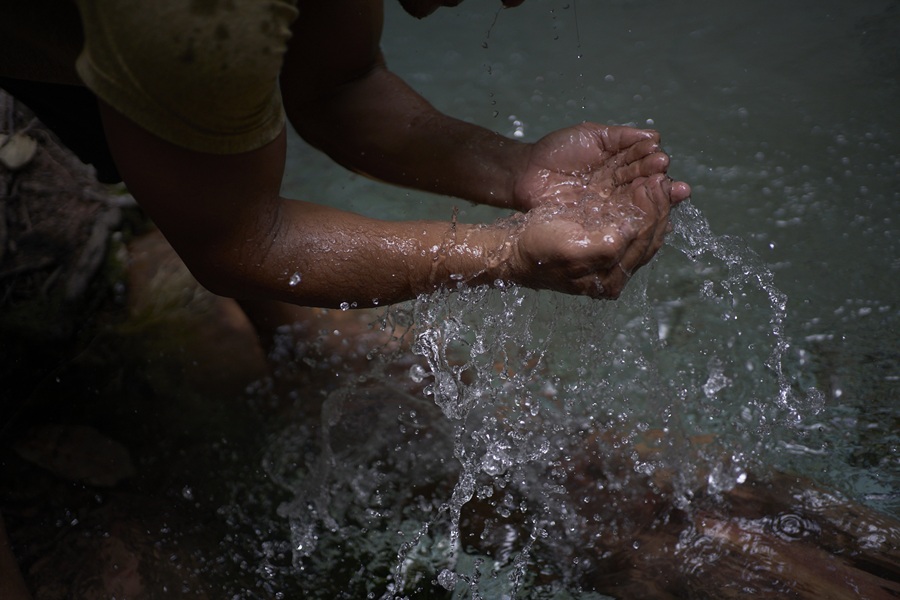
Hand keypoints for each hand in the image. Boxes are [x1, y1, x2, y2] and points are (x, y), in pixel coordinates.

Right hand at [508, 174, 672, 298]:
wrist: (512, 247)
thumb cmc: (537, 250)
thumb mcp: (571, 249)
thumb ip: (606, 245)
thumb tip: (632, 231)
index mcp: (611, 280)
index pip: (645, 244)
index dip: (654, 212)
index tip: (653, 185)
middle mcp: (616, 271)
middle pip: (651, 236)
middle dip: (659, 205)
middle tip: (661, 177)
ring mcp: (611, 256)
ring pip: (645, 227)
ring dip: (653, 201)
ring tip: (656, 176)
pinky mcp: (604, 240)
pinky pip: (632, 220)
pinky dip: (640, 201)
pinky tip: (642, 183)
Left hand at [513, 122, 690, 210]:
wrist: (526, 172)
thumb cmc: (556, 151)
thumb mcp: (592, 136)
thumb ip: (621, 137)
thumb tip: (653, 137)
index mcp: (620, 165)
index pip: (643, 163)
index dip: (652, 160)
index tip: (660, 157)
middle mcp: (619, 187)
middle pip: (645, 183)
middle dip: (657, 177)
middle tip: (663, 171)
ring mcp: (610, 206)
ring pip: (637, 203)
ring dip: (653, 196)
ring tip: (666, 188)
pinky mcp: (598, 223)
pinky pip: (620, 221)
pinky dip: (636, 217)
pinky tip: (650, 212)